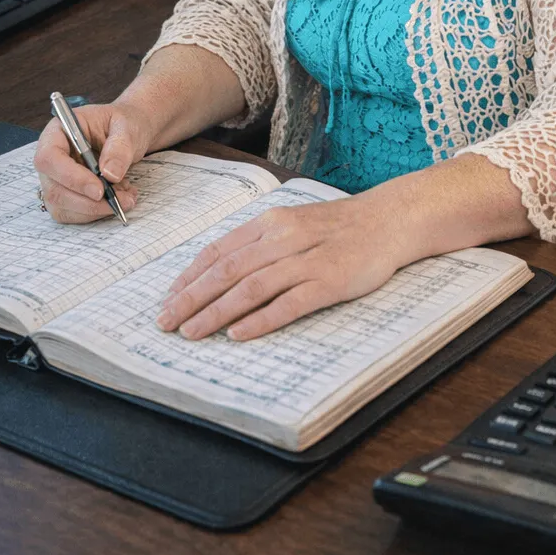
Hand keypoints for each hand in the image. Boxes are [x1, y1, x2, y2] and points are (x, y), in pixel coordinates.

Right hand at [34, 102, 149, 223]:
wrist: (127, 134)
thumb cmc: (122, 124)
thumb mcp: (126, 126)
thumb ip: (119, 147)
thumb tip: (110, 174)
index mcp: (58, 132)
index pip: (49, 158)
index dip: (70, 177)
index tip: (99, 189)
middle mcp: (51, 158)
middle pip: (54, 189)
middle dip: (89, 202)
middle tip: (121, 200)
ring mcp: (55, 179)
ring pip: (62, 206)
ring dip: (95, 210)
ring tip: (126, 197)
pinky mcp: (65, 195)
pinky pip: (72, 214)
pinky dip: (96, 213)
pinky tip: (117, 199)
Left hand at [156, 199, 404, 341]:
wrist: (389, 220)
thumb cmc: (339, 227)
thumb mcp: (294, 224)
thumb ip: (260, 245)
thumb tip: (220, 272)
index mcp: (270, 223)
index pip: (219, 251)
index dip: (190, 277)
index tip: (169, 299)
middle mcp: (283, 239)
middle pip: (227, 271)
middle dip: (191, 299)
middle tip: (165, 322)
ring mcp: (307, 260)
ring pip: (251, 288)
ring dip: (216, 312)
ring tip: (192, 332)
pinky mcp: (329, 282)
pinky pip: (288, 303)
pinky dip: (260, 319)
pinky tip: (238, 334)